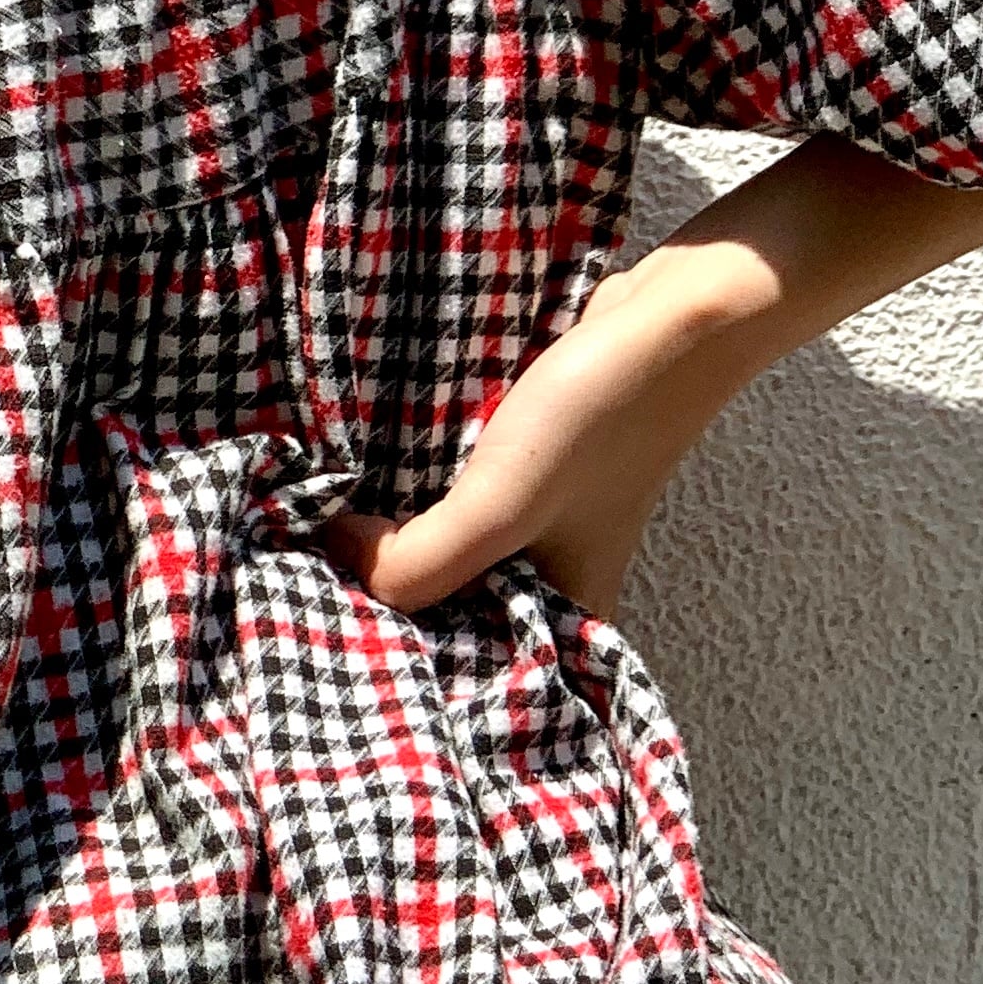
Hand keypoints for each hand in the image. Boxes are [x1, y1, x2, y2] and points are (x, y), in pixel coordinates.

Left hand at [323, 245, 767, 625]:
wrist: (671, 314)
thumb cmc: (599, 418)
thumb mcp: (499, 505)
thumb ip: (418, 559)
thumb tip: (340, 552)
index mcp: (568, 612)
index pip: (471, 668)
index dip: (407, 659)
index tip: (339, 642)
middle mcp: (554, 576)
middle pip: (451, 606)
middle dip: (391, 592)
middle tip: (310, 580)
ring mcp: (540, 518)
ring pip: (450, 545)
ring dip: (397, 536)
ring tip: (320, 535)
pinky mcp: (524, 466)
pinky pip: (455, 495)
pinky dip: (416, 491)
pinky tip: (362, 485)